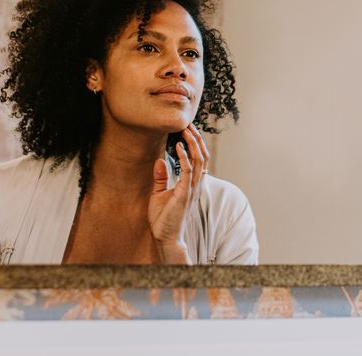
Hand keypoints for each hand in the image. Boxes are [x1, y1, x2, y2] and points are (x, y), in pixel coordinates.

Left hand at [148, 124, 209, 263]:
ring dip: (193, 144)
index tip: (188, 131)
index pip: (199, 161)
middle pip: (203, 157)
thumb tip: (160, 160)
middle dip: (197, 140)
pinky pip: (188, 171)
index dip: (196, 145)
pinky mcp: (185, 193)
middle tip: (189, 125)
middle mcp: (195, 185)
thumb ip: (161, 178)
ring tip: (186, 130)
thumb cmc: (163, 219)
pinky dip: (185, 157)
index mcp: (191, 184)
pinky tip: (178, 146)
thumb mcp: (159, 194)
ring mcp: (192, 189)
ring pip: (199, 161)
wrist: (166, 237)